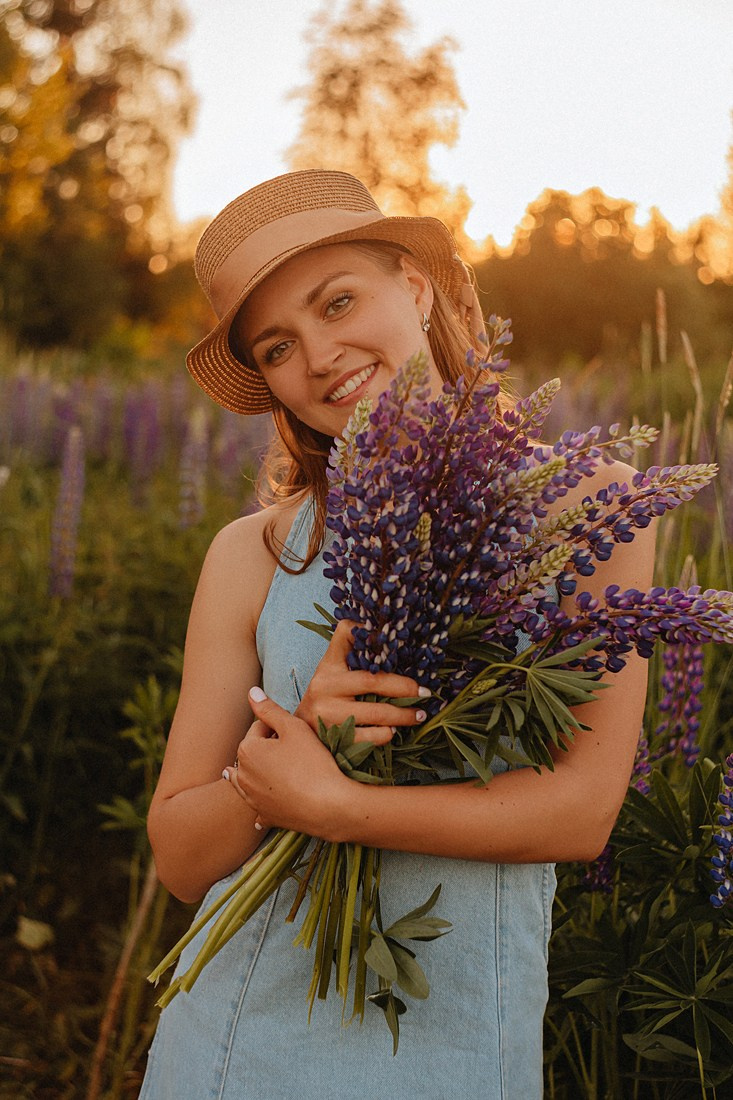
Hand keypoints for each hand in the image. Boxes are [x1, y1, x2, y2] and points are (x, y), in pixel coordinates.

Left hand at [225, 687, 350, 837]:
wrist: (329, 806)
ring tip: (279, 769)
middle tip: (294, 749)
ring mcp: (252, 799)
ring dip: (261, 772)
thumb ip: (270, 709)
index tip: (294, 732)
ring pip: (251, 778)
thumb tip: (251, 692)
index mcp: (247, 750)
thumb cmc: (313, 763)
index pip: (259, 727)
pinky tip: (273, 797)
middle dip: (267, 748)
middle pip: (253, 752)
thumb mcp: (293, 728)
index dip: (277, 726)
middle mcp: (242, 776)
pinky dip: (264, 798)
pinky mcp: (265, 815)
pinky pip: (259, 804)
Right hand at [295, 619, 429, 744]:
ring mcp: (328, 714)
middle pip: (374, 681)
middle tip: (425, 693)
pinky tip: (393, 731)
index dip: (368, 633)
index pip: (346, 636)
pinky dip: (387, 734)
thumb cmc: (326, 697)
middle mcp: (325, 686)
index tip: (395, 638)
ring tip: (418, 716)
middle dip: (405, 688)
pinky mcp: (333, 738)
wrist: (300, 733)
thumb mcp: (331, 670)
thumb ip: (350, 651)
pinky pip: (371, 737)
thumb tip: (378, 630)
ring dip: (403, 715)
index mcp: (328, 666)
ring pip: (377, 713)